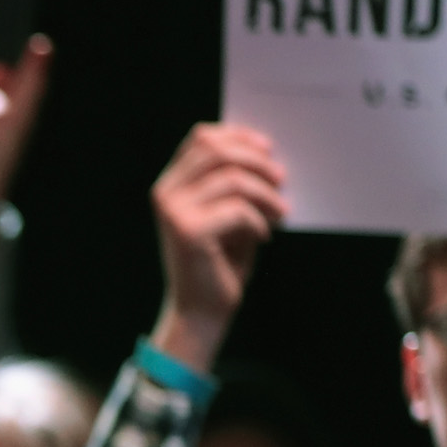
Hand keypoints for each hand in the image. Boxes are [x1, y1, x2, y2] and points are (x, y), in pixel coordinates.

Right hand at [149, 124, 288, 370]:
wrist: (202, 310)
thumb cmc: (219, 260)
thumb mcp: (226, 212)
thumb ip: (233, 182)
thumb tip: (266, 153)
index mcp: (170, 185)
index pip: (201, 138)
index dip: (238, 136)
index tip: (267, 149)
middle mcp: (165, 194)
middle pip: (217, 151)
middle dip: (257, 161)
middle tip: (281, 180)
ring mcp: (173, 213)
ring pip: (233, 180)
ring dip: (266, 195)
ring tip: (280, 212)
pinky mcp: (189, 233)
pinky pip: (238, 211)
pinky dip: (259, 222)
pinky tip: (263, 237)